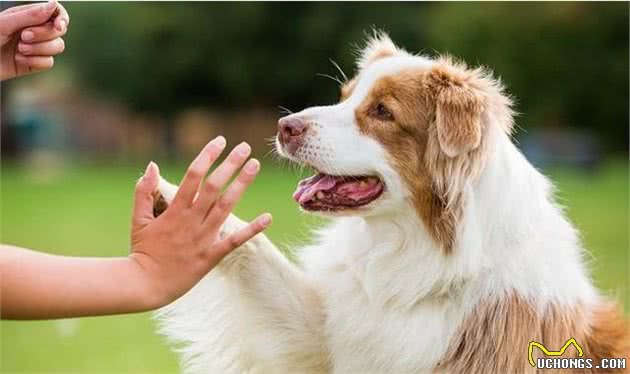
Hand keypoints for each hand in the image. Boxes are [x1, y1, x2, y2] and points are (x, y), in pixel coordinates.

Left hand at [0, 0, 68, 80]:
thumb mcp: (4, 24)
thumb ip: (30, 15)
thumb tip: (54, 4)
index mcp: (26, 16)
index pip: (55, 12)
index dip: (61, 19)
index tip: (58, 26)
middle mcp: (33, 30)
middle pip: (58, 32)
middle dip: (44, 36)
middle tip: (23, 37)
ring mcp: (34, 47)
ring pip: (57, 47)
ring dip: (39, 50)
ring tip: (19, 50)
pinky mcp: (33, 64)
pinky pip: (48, 63)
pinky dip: (35, 62)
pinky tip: (19, 61)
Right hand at [128, 137, 271, 307]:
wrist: (145, 284)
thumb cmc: (142, 250)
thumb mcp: (138, 219)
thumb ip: (144, 191)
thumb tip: (152, 165)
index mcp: (174, 210)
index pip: (193, 176)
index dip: (207, 156)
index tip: (220, 141)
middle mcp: (191, 221)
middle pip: (214, 187)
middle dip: (230, 164)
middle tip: (245, 147)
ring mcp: (203, 238)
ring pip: (226, 206)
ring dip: (242, 185)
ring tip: (255, 165)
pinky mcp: (211, 255)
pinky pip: (235, 241)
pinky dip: (252, 229)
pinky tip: (267, 217)